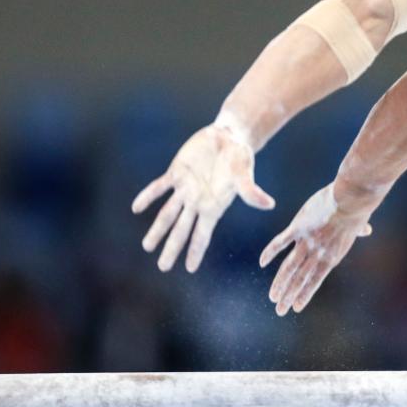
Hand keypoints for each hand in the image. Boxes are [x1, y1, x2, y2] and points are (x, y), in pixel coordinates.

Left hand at [132, 112, 274, 272]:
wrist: (230, 137)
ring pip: (167, 213)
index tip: (189, 269)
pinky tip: (137, 208)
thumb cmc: (241, 156)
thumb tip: (269, 204)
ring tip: (147, 246)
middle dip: (172, 248)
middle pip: (181, 230)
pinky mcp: (176, 173)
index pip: (202, 235)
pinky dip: (148, 196)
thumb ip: (251, 192)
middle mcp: (197, 202)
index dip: (195, 251)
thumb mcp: (244, 174)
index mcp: (213, 207)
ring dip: (157, 230)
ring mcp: (185, 188)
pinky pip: (159, 187)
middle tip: (163, 267)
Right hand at [259, 183, 371, 315]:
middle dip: (289, 297)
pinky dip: (270, 252)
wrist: (350, 202)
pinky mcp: (298, 228)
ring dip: (280, 284)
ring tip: (272, 298)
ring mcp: (307, 242)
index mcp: (331, 257)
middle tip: (279, 311)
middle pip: (300, 280)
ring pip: (289, 268)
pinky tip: (262, 263)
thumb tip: (367, 230)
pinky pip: (280, 243)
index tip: (296, 307)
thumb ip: (358, 231)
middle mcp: (318, 254)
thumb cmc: (356, 210)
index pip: (315, 281)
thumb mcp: (357, 226)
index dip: (305, 295)